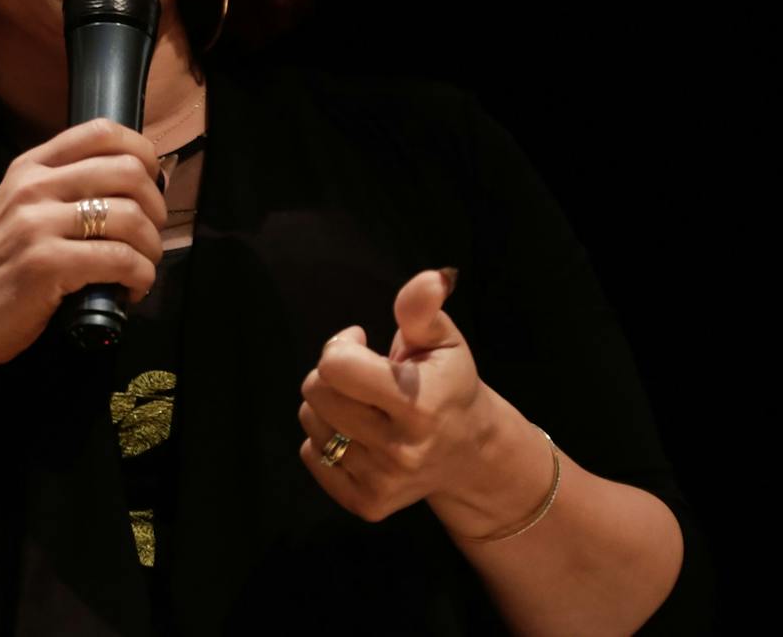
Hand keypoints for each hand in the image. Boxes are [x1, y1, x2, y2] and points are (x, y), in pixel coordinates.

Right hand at [0, 118, 166, 397]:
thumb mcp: (17, 211)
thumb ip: (60, 188)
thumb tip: (129, 182)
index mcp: (29, 167)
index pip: (101, 131)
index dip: (142, 152)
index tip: (151, 182)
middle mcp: (32, 187)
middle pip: (128, 171)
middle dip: (155, 206)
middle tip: (151, 234)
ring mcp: (37, 224)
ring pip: (131, 217)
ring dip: (151, 247)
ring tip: (142, 266)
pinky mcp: (47, 264)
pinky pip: (120, 260)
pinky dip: (140, 276)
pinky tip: (132, 289)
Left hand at [297, 268, 502, 523]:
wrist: (471, 453)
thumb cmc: (450, 384)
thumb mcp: (443, 339)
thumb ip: (424, 308)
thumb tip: (430, 278)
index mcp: (420, 404)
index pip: (335, 366)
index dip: (342, 344)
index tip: (362, 342)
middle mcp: (401, 449)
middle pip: (315, 391)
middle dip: (330, 373)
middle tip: (361, 375)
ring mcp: (383, 481)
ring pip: (311, 423)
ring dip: (328, 406)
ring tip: (363, 404)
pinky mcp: (367, 505)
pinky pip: (313, 457)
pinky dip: (327, 440)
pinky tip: (359, 434)